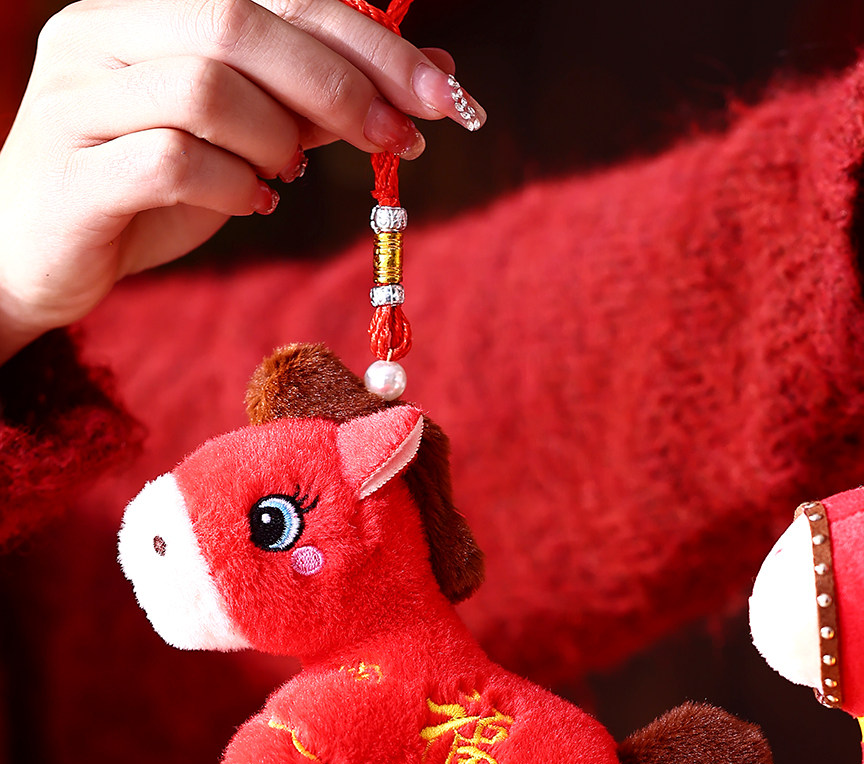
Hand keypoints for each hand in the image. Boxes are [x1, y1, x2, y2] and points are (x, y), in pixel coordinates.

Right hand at [0, 0, 485, 361]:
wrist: (34, 256)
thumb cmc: (146, 189)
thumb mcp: (247, 137)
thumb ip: (321, 99)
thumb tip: (432, 72)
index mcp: (146, 9)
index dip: (366, 38)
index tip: (442, 91)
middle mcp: (102, 34)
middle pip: (237, 23)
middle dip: (340, 80)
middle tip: (399, 137)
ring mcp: (79, 101)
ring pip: (205, 85)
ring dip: (277, 135)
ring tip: (285, 171)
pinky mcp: (75, 175)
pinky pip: (173, 161)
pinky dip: (234, 184)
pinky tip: (250, 201)